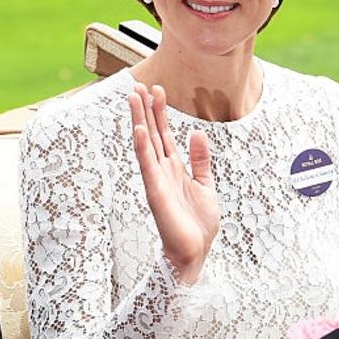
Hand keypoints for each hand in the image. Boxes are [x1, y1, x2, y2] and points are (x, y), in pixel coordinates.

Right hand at [128, 83, 219, 284]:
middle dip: (146, 109)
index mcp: (174, 168)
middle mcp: (162, 170)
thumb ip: (200, 160)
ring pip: (145, 143)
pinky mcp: (155, 191)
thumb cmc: (197, 224)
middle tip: (139, 85)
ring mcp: (156, 179)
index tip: (156, 90)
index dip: (160, 112)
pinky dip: (143, 146)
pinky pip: (147, 165)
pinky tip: (139, 129)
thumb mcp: (205, 185)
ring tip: (133, 98)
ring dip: (139, 120)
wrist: (195, 253)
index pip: (164, 134)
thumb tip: (195, 133)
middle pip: (152, 132)